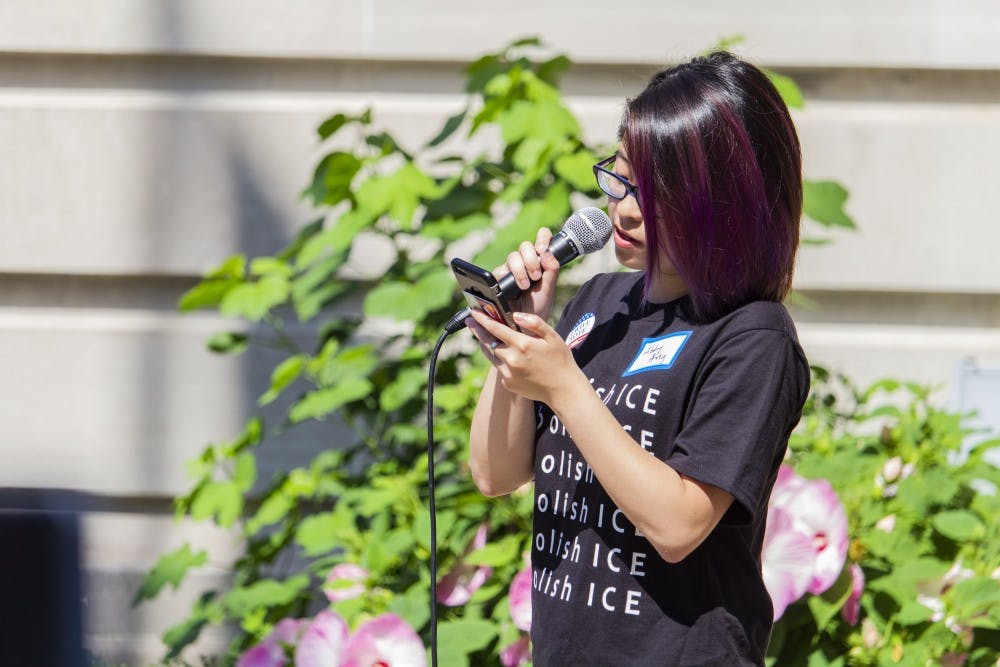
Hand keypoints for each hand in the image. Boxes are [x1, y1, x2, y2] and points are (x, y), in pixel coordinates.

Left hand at [468, 309, 584, 405]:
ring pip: (491, 355)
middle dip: (478, 330)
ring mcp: (508, 373)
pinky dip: (499, 360)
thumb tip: (516, 315)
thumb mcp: (553, 337)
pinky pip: (499, 368)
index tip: (473, 313)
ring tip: (481, 336)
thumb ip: (534, 323)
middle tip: (470, 321)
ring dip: (485, 345)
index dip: (482, 319)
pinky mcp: (508, 384)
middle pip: (488, 342)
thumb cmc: (561, 361)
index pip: (495, 328)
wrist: (563, 391)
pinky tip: (504, 356)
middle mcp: (512, 359)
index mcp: (522, 345)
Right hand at [493, 227, 560, 321]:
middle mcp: (525, 261)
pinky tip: (514, 288)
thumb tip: (546, 251)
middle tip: (536, 276)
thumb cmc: (539, 305)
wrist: (526, 324)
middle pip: (524, 246)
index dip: (543, 238)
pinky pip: (500, 270)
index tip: (543, 249)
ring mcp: (511, 269)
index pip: (541, 238)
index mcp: (540, 259)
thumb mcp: (549, 287)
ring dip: (520, 270)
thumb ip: (552, 268)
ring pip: (512, 256)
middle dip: (530, 259)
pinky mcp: (499, 278)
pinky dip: (508, 277)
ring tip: (525, 286)